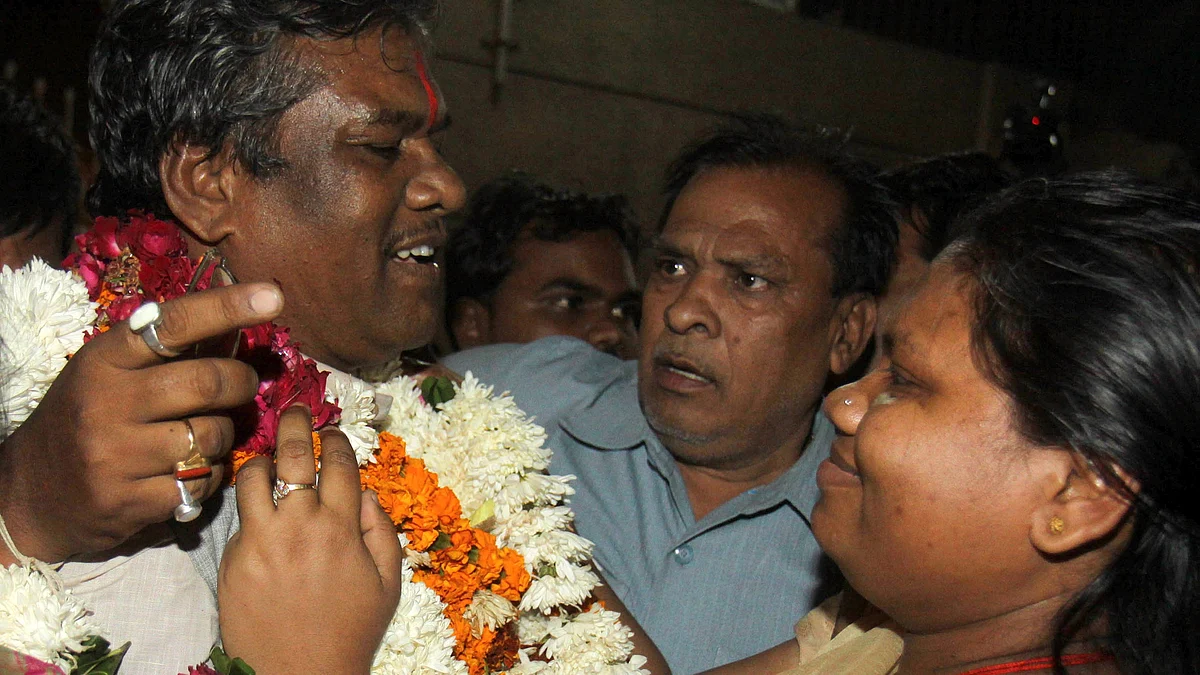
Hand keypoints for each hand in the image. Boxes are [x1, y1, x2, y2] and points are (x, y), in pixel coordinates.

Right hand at [0, 282, 283, 562]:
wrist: (32, 493)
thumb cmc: (88, 418)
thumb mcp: (112, 373)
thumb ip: (167, 353)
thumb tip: (239, 321)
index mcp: (105, 361)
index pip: (174, 324)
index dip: (228, 307)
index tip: (273, 296)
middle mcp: (106, 403)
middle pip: (208, 383)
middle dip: (241, 382)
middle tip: (244, 385)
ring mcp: (115, 455)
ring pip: (213, 436)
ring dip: (225, 435)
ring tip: (206, 435)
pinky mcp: (129, 501)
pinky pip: (203, 482)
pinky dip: (211, 475)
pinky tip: (191, 471)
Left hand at [219, 406, 402, 673]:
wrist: (297, 674)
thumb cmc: (349, 631)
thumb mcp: (387, 582)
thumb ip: (381, 531)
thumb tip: (364, 493)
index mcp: (342, 528)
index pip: (339, 463)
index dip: (337, 439)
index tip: (334, 433)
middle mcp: (300, 525)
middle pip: (294, 454)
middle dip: (297, 423)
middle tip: (297, 411)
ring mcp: (262, 540)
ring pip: (254, 476)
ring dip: (264, 459)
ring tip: (269, 458)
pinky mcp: (233, 558)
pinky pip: (239, 515)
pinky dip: (250, 503)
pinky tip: (257, 505)